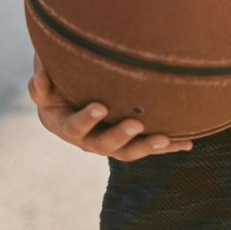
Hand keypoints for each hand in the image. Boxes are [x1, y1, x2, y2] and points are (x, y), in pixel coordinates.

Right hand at [28, 59, 192, 161]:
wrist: (71, 101)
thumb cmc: (58, 86)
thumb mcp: (46, 85)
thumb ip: (42, 84)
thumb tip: (42, 78)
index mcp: (66, 126)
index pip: (75, 127)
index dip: (86, 119)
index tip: (101, 107)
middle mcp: (88, 140)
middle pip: (103, 144)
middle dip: (119, 135)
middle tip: (136, 125)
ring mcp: (110, 143)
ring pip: (128, 151)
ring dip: (146, 146)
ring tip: (165, 139)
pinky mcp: (129, 141)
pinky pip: (149, 146)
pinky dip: (169, 145)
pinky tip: (188, 144)